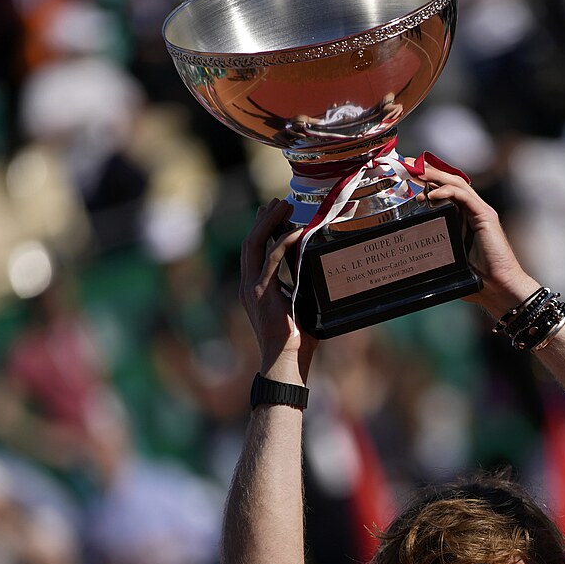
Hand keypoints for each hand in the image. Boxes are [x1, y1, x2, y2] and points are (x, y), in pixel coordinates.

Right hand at [239, 200, 314, 380]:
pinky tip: (296, 231)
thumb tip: (315, 266)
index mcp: (255, 288)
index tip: (275, 213)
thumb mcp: (299, 303)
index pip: (255, 251)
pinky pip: (273, 260)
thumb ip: (301, 284)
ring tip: (282, 207)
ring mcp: (252, 289)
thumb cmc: (297, 339)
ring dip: (269, 223)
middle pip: (251, 243)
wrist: (286, 361)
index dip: (263, 229)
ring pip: (255, 246)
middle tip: (278, 202)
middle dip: (264, 220)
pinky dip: (284, 243)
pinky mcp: (262, 294)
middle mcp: (249, 285)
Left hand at [414, 160, 539, 316]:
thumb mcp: (450, 259)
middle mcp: (473, 211)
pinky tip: (431, 194)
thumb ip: (436, 250)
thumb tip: (411, 251)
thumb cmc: (477, 280)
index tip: (407, 176)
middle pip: (450, 182)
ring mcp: (481, 212)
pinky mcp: (486, 216)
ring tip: (418, 172)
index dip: (427, 181)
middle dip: (429, 171)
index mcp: (464, 219)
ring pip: (457, 184)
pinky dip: (447, 191)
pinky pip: (464, 196)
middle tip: (408, 164)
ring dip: (436, 175)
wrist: (500, 288)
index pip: (444, 191)